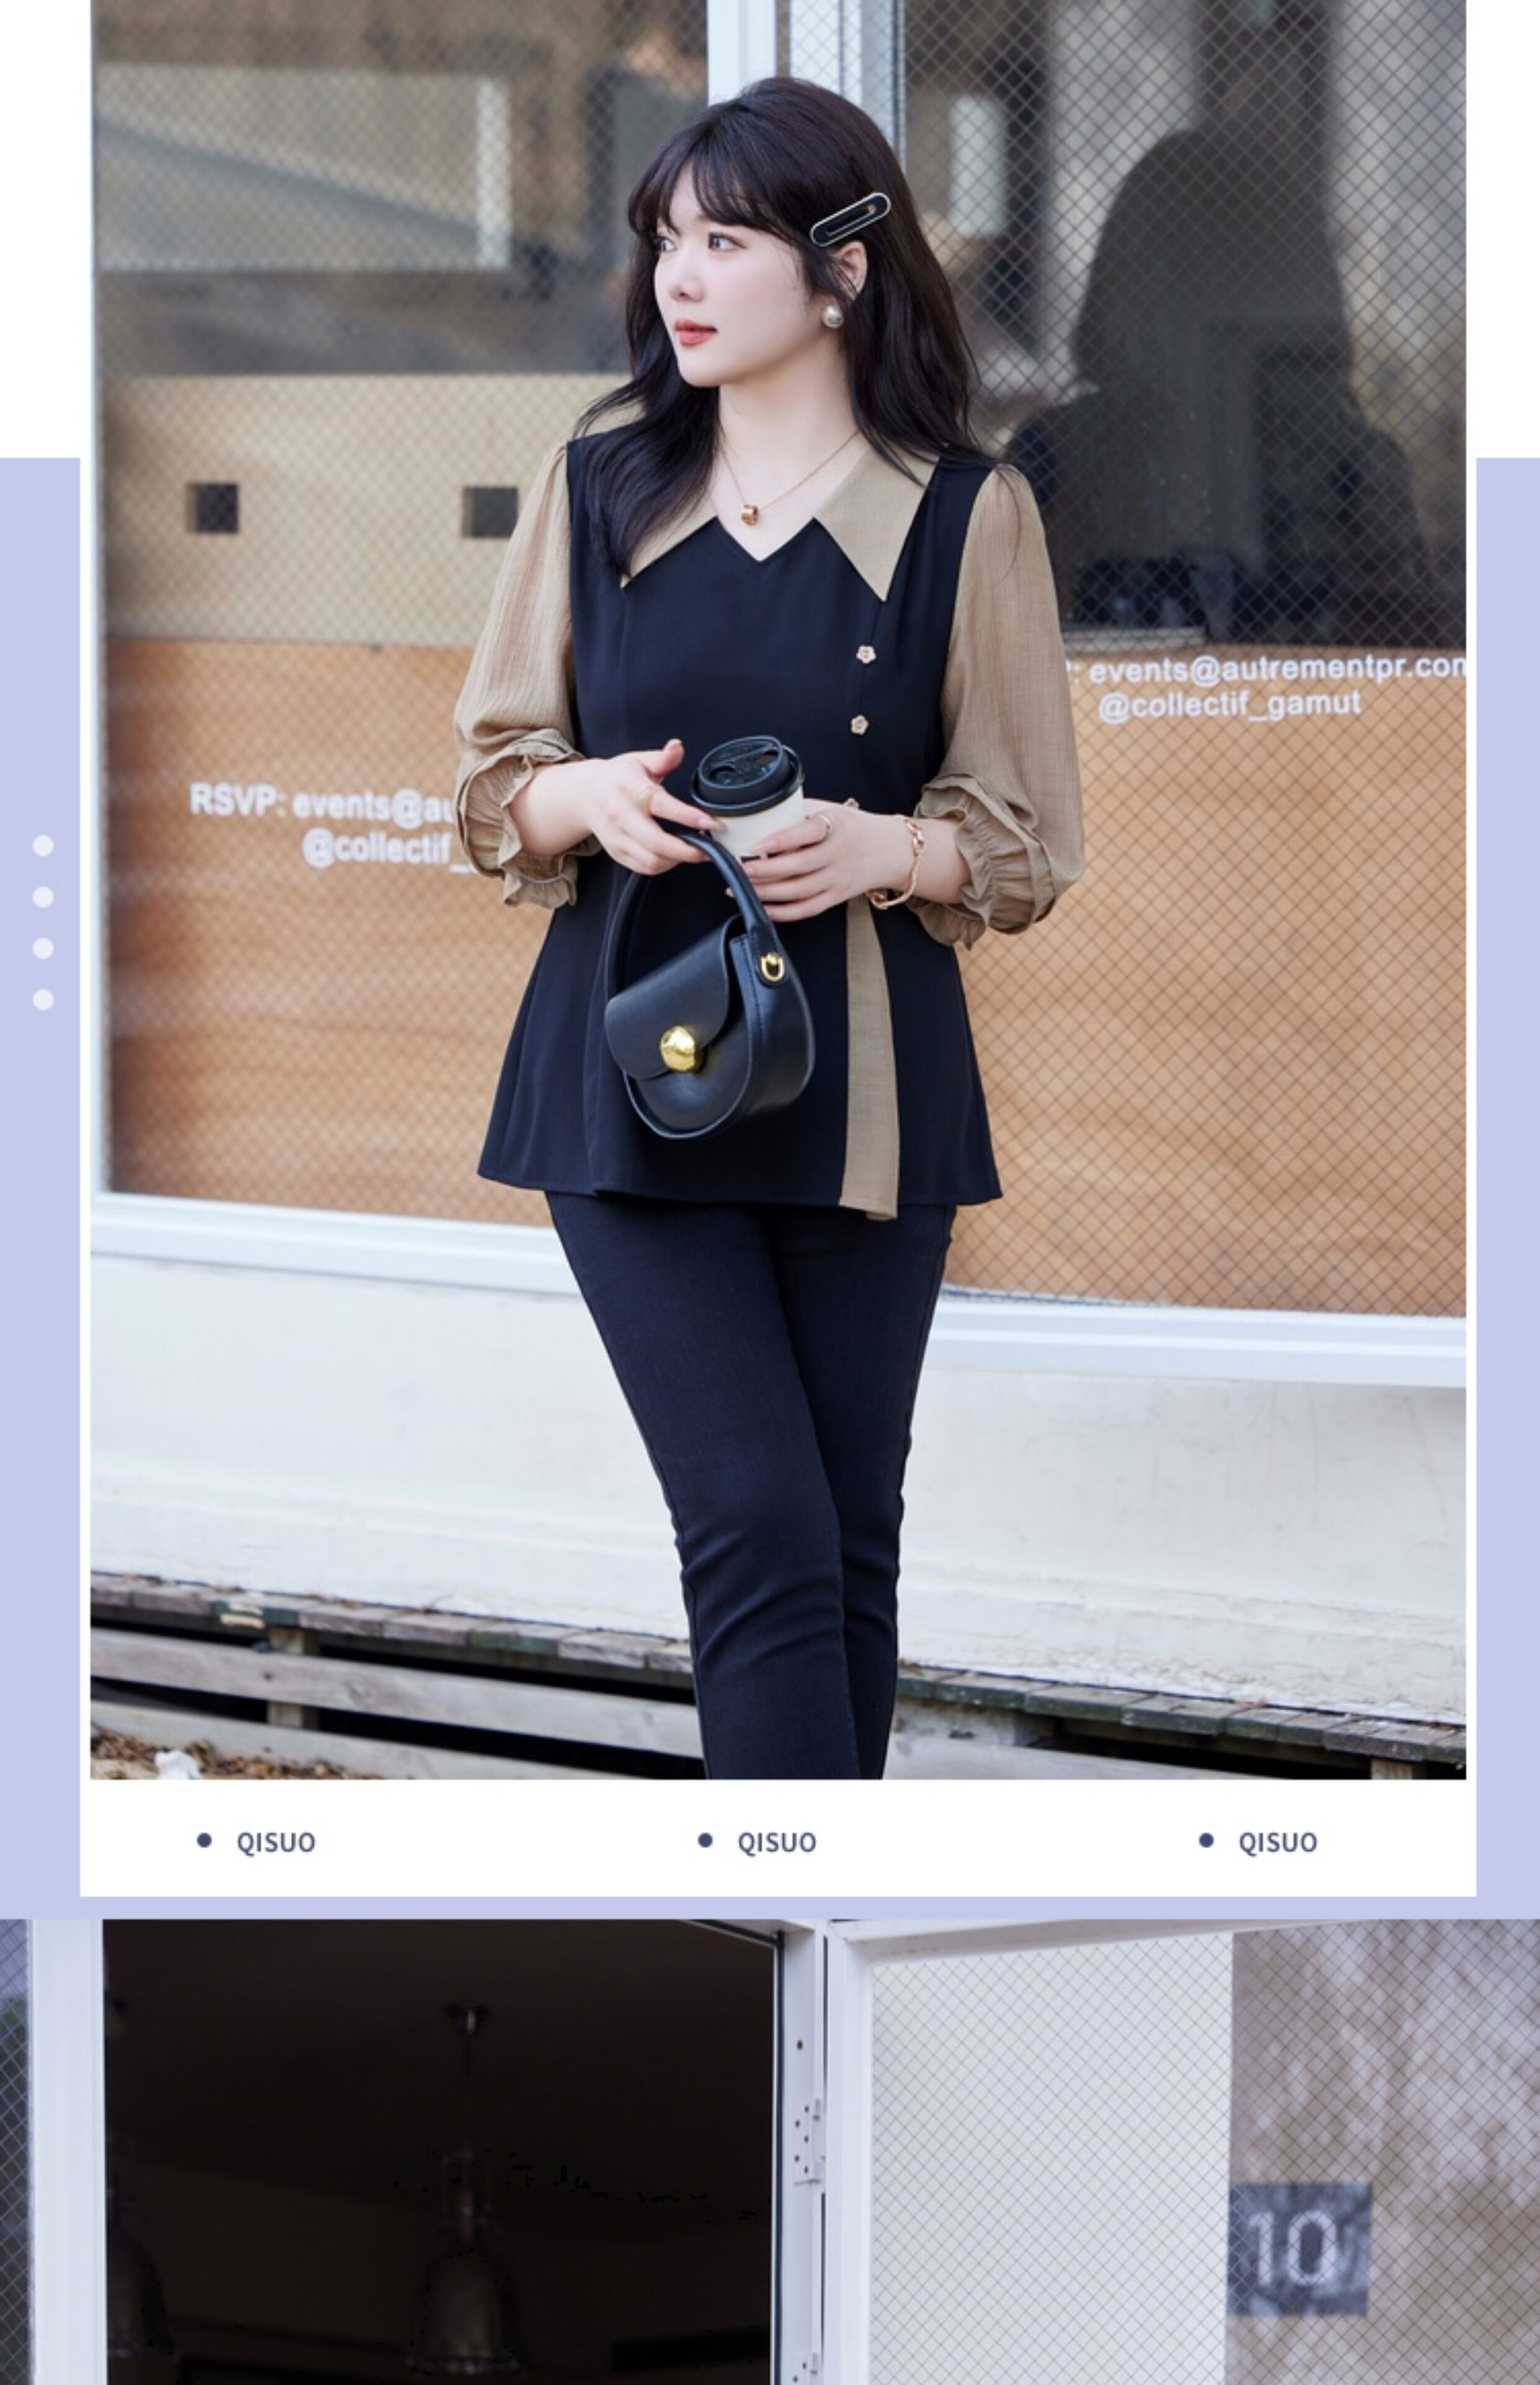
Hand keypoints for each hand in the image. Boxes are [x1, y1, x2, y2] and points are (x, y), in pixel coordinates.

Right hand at [571, 737, 716, 873]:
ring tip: (693, 851)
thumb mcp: (640, 760)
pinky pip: (645, 868)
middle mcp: (620, 815)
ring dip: (677, 860)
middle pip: (656, 843)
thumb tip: (677, 747)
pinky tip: (674, 856)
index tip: (711, 823)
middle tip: (707, 848)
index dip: (689, 817)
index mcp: (629, 789)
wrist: (585, 795)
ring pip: (651, 861)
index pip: (662, 806)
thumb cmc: (616, 778)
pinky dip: (664, 866)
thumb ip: (663, 758)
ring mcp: (617, 837)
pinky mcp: (617, 853)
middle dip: (687, 850)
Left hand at [741, 800, 913, 921]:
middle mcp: (839, 854)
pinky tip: (764, 907)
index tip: (759, 842)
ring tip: (744, 887)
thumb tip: (759, 817)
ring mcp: (838, 879)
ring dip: (769, 892)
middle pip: (800, 867)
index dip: (784, 839)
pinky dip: (783, 912)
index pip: (810, 831)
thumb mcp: (830, 810)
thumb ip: (799, 812)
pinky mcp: (837, 897)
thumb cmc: (852, 827)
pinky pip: (807, 909)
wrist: (888, 850)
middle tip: (741, 869)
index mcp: (837, 825)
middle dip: (767, 870)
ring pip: (800, 891)